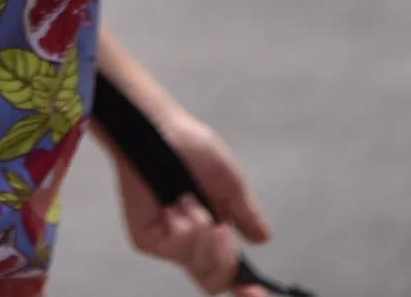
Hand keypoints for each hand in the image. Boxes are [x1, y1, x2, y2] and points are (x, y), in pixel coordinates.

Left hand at [101, 107, 271, 296]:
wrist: (161, 130)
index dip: (245, 290)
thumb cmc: (192, 147)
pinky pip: (179, 251)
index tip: (259, 295)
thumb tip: (263, 239)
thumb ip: (245, 214)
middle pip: (214, 281)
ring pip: (201, 267)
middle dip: (225, 257)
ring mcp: (167, 242)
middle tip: (222, 230)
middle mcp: (189, 241)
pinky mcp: (147, 239)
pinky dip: (186, 225)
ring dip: (205, 233)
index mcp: (211, 230)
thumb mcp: (230, 182)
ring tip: (191, 199)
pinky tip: (175, 203)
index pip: (227, 271)